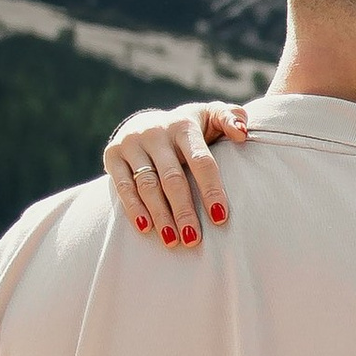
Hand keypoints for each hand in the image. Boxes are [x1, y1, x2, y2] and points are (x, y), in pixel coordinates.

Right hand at [103, 102, 249, 246]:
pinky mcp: (112, 155)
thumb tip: (242, 133)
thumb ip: (230, 118)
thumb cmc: (188, 128)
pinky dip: (134, 208)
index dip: (210, 190)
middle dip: (184, 210)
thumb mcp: (210, 115)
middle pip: (172, 178)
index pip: (200, 161)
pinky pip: (123, 186)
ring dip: (160, 215)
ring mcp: (132, 144)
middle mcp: (156, 133)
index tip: (220, 218)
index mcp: (183, 126)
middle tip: (193, 239)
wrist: (145, 122)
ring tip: (173, 240)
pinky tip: (146, 229)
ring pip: (148, 185)